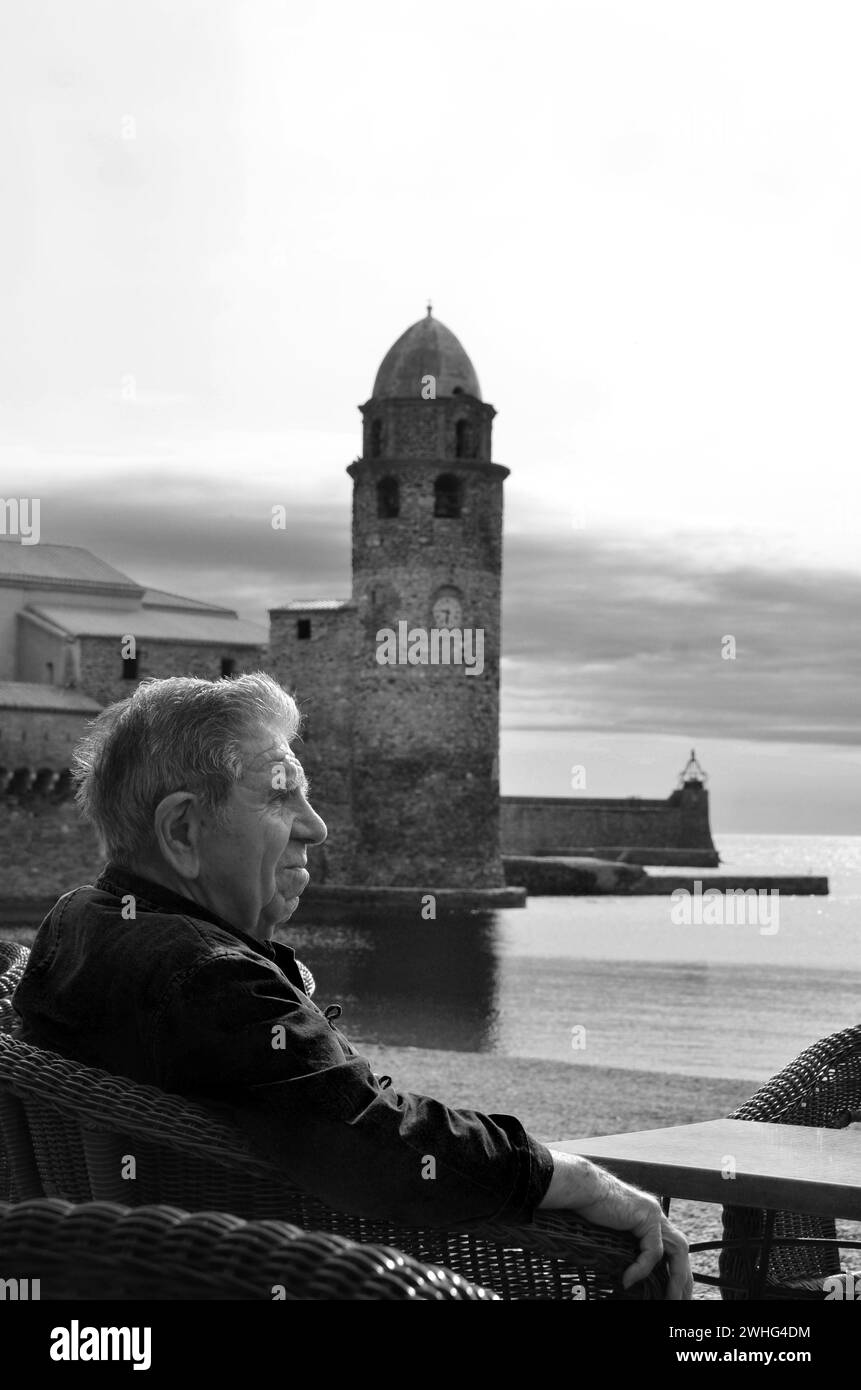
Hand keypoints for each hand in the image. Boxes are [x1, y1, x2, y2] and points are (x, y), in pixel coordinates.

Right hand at [540, 1151, 692, 1299]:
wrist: (581, 1188)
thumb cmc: (588, 1209)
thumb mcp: (613, 1233)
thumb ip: (628, 1247)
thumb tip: (629, 1279)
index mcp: (649, 1217)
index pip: (672, 1248)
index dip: (676, 1272)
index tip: (673, 1294)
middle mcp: (656, 1214)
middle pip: (681, 1250)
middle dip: (682, 1278)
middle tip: (678, 1301)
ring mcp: (653, 1213)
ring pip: (677, 1251)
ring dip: (675, 1278)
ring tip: (667, 1299)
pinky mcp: (646, 1217)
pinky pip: (652, 1252)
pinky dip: (641, 1269)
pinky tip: (627, 1280)